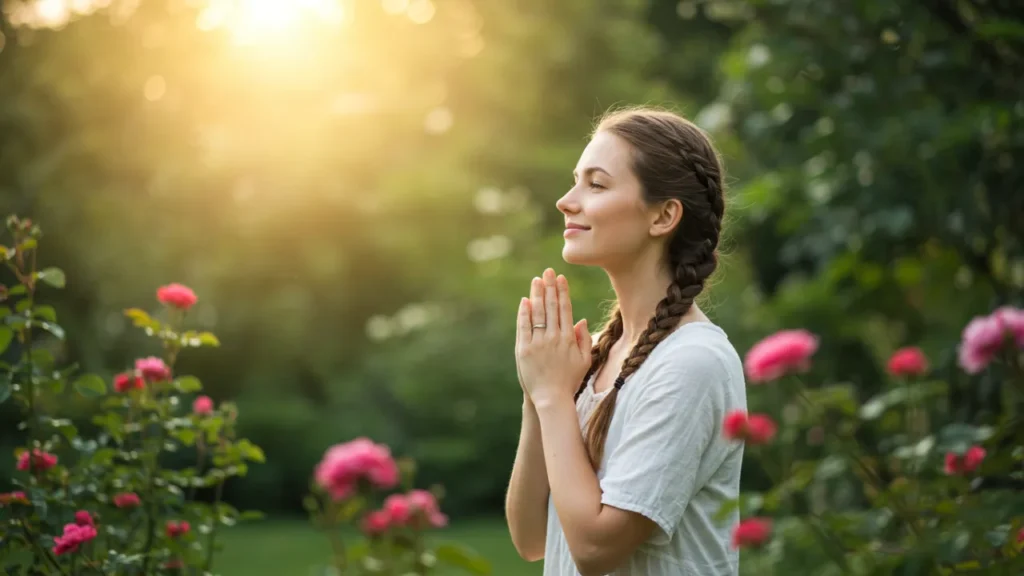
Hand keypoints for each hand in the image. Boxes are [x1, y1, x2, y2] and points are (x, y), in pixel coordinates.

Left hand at [516, 268, 592, 406]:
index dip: (562, 292)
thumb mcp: (584, 360)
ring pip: (537, 314)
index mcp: (568, 339)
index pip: (565, 309)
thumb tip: (581, 320)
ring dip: (537, 295)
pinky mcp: (524, 350)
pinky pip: (524, 327)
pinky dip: (524, 313)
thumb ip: (585, 339)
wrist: (552, 399)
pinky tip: (525, 301)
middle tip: (548, 271)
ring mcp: (538, 343)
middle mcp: (554, 338)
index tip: (561, 278)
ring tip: (537, 280)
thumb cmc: (570, 381)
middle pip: (551, 307)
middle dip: (550, 287)